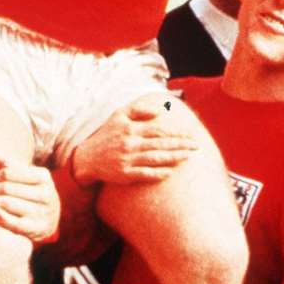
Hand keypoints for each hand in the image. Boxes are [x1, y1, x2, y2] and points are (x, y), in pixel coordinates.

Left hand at [0, 147, 59, 243]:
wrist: (51, 220)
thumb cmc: (33, 193)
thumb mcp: (26, 176)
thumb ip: (6, 163)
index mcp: (42, 176)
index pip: (10, 173)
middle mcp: (45, 193)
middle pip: (7, 188)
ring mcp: (41, 212)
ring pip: (8, 204)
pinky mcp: (37, 228)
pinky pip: (16, 223)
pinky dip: (3, 218)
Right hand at [71, 94, 196, 186]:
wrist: (86, 158)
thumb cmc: (106, 134)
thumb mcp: (118, 115)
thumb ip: (138, 109)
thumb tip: (158, 111)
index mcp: (131, 128)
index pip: (158, 131)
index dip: (175, 134)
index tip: (190, 136)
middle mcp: (130, 143)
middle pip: (160, 145)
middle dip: (180, 146)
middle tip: (197, 147)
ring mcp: (127, 159)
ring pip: (155, 159)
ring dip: (173, 159)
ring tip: (188, 158)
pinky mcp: (124, 174)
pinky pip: (144, 174)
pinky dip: (157, 173)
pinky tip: (169, 173)